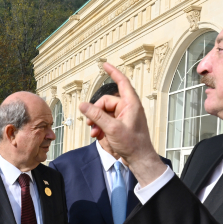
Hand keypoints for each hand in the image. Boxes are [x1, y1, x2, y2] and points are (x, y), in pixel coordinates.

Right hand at [79, 63, 166, 186]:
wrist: (139, 159)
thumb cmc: (132, 144)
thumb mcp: (111, 129)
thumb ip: (96, 116)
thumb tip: (83, 105)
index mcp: (131, 104)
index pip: (122, 82)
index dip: (113, 72)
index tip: (104, 64)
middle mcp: (128, 108)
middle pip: (106, 102)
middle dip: (96, 113)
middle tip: (89, 124)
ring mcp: (124, 117)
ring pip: (104, 113)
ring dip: (97, 122)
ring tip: (94, 133)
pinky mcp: (121, 126)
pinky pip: (107, 122)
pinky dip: (101, 128)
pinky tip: (98, 137)